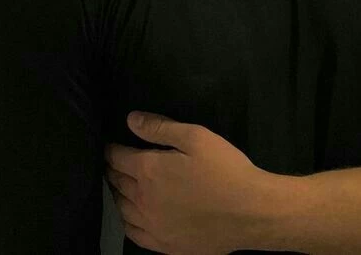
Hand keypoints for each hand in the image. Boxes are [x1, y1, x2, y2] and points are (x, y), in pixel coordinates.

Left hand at [105, 111, 266, 253]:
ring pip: (123, 209)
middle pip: (117, 183)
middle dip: (113, 170)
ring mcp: (153, 226)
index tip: (111, 145)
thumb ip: (160, 127)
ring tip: (120, 185)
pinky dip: (127, 221)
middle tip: (113, 162)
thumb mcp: (195, 137)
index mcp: (149, 171)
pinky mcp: (165, 246)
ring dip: (118, 194)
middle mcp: (144, 200)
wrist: (249, 212)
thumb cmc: (224, 168)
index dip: (112, 149)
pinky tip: (131, 215)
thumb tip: (131, 119)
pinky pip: (134, 234)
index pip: (119, 158)